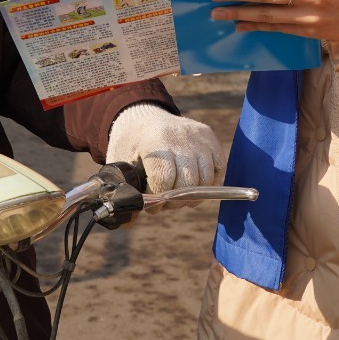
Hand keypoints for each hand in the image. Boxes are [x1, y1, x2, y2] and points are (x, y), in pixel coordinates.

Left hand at [106, 103, 222, 206]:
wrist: (143, 115)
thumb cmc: (130, 143)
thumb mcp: (119, 162)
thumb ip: (124, 190)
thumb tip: (128, 224)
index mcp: (154, 140)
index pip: (164, 180)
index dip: (158, 198)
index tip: (150, 203)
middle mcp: (179, 136)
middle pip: (188, 183)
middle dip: (175, 200)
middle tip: (164, 201)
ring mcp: (197, 136)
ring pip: (205, 179)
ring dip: (193, 195)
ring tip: (177, 194)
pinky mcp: (209, 136)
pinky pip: (219, 168)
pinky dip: (209, 184)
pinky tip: (193, 185)